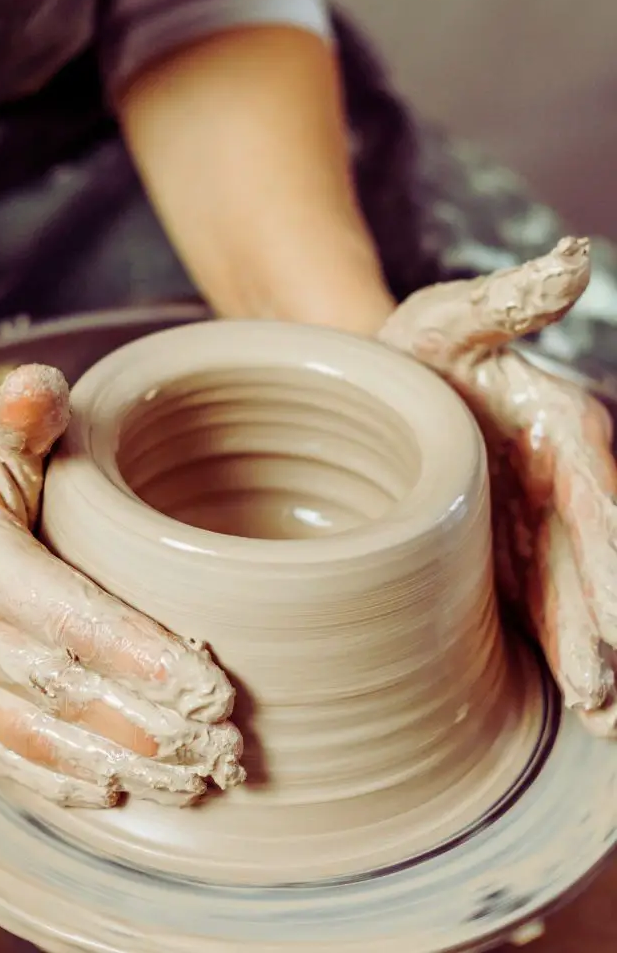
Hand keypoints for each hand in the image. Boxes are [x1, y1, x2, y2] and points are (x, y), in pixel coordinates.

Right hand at [0, 365, 244, 806]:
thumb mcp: (0, 417)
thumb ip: (24, 405)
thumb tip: (37, 390)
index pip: (69, 619)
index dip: (142, 658)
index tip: (213, 689)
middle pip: (63, 692)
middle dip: (149, 726)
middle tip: (224, 747)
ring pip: (41, 737)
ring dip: (122, 764)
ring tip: (195, 780)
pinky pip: (7, 756)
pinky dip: (65, 782)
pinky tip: (121, 793)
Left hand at [379, 238, 616, 734]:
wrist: (384, 382)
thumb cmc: (419, 350)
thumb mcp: (454, 317)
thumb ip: (509, 298)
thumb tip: (572, 262)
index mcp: (564, 430)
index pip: (597, 499)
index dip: (607, 559)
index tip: (616, 621)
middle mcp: (563, 486)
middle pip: (591, 566)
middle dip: (602, 630)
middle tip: (605, 697)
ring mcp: (535, 527)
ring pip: (570, 599)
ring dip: (586, 656)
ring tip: (597, 716)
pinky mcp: (503, 556)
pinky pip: (534, 607)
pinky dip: (550, 650)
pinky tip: (559, 699)